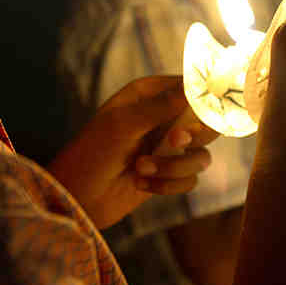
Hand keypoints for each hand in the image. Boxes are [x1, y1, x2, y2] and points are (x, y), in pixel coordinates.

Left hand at [47, 76, 218, 229]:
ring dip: (174, 166)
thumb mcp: (123, 125)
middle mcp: (163, 117)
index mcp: (149, 94)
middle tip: (174, 142)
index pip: (191, 86)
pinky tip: (142, 185)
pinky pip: (191, 178)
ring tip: (141, 169)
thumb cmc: (92, 154)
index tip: (203, 111)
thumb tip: (194, 86)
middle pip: (208, 121)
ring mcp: (167, 147)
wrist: (78, 198)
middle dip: (195, 135)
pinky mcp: (169, 174)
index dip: (205, 98)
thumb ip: (161, 106)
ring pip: (201, 154)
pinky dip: (169, 185)